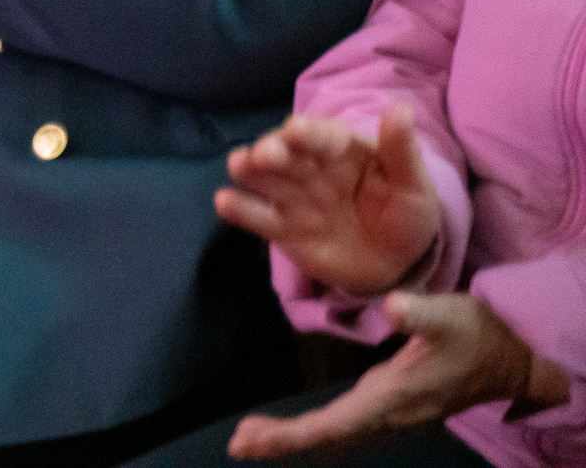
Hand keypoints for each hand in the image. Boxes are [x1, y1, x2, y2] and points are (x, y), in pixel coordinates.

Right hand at [215, 104, 443, 297]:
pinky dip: (239, 208)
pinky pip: (258, 216)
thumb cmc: (405, 215)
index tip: (296, 130)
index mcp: (339, 148)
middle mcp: (308, 166)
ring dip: (248, 169)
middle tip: (264, 155)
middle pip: (284, 153)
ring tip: (238, 165)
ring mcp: (291, 196)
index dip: (308, 133)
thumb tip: (400, 106)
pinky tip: (225, 202)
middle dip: (272, 150)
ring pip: (263, 178)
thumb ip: (401, 150)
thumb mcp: (413, 185)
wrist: (394, 262)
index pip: (321, 136)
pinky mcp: (280, 228)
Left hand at [225, 292, 555, 458]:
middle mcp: (388, 415)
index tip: (255, 438)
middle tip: (237, 443)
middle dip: (283, 441)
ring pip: (335, 436)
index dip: (293, 433)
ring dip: (294, 438)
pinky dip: (314, 431)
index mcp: (393, 398)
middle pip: (328, 437)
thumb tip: (392, 306)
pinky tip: (294, 428)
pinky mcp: (392, 408)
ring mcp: (391, 416)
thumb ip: (420, 313)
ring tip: (250, 437)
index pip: (334, 423)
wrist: (513, 361)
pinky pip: (345, 428)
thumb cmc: (477, 335)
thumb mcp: (450, 316)